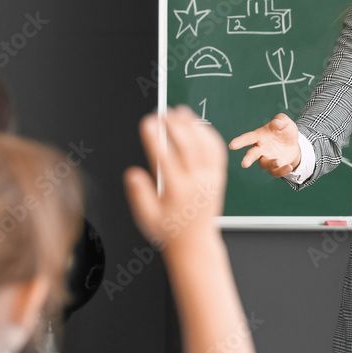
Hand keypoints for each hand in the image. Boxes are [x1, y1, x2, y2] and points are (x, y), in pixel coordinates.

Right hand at [124, 105, 227, 249]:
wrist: (195, 242)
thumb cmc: (168, 229)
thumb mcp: (146, 218)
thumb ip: (139, 195)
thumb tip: (132, 173)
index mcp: (177, 192)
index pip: (165, 159)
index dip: (156, 138)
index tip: (147, 122)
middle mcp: (197, 183)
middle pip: (189, 146)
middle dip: (175, 125)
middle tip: (162, 111)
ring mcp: (211, 178)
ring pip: (205, 145)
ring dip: (193, 125)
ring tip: (179, 111)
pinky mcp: (219, 176)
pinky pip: (217, 150)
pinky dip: (208, 134)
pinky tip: (197, 124)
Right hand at [228, 113, 301, 177]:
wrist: (293, 143)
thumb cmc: (284, 131)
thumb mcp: (285, 123)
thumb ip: (280, 120)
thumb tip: (276, 122)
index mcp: (259, 136)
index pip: (248, 138)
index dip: (240, 141)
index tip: (232, 145)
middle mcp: (261, 149)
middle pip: (252, 154)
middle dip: (248, 158)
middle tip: (245, 164)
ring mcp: (267, 159)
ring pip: (264, 164)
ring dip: (270, 163)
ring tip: (277, 161)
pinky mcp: (275, 167)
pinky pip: (276, 172)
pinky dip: (282, 170)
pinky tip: (288, 167)